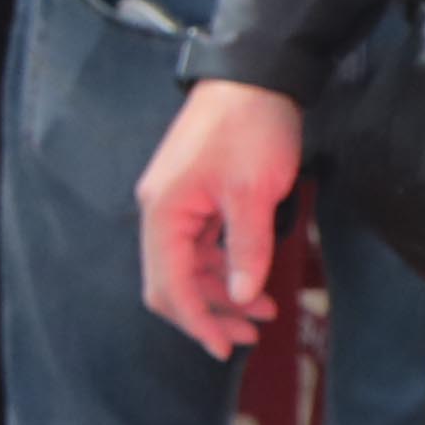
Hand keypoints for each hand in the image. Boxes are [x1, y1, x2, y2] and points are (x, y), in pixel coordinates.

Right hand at [137, 78, 310, 357]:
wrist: (254, 76)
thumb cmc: (250, 128)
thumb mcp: (255, 193)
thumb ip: (246, 249)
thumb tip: (241, 294)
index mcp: (165, 212)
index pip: (169, 284)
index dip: (196, 321)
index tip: (224, 348)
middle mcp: (161, 210)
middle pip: (171, 280)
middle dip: (209, 311)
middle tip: (249, 333)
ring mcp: (176, 202)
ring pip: (187, 264)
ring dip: (220, 291)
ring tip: (263, 309)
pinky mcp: (194, 194)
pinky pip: (199, 244)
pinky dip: (223, 265)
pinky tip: (252, 276)